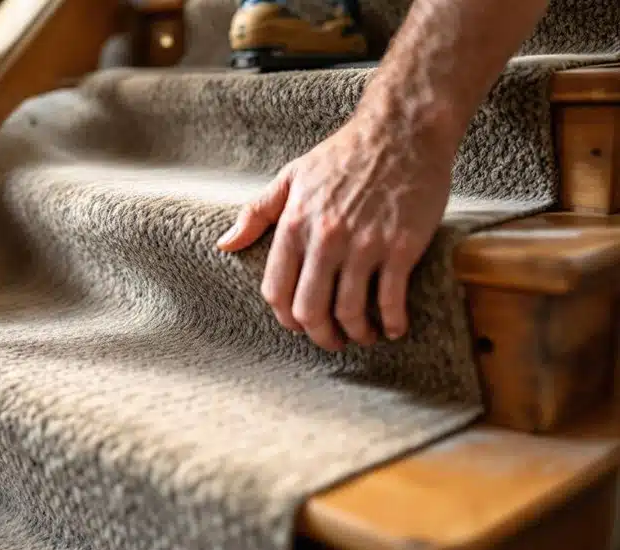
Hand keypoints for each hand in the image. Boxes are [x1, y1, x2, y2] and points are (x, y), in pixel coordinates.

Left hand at [216, 112, 454, 350]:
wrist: (401, 130)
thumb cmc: (344, 154)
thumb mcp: (291, 176)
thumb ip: (256, 213)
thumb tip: (225, 244)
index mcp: (295, 224)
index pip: (276, 291)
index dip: (286, 318)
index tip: (299, 325)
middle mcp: (326, 238)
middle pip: (310, 310)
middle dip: (320, 335)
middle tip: (332, 340)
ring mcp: (365, 244)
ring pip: (350, 311)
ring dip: (356, 333)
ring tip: (363, 334)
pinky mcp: (402, 245)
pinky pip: (390, 299)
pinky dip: (390, 322)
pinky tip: (392, 327)